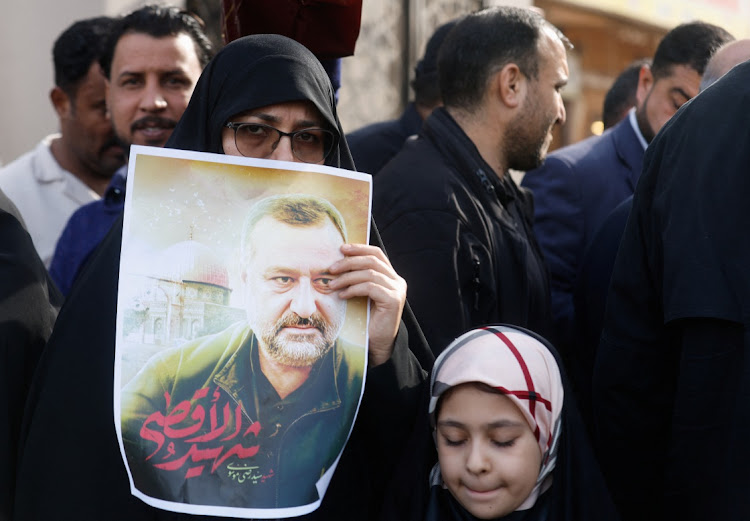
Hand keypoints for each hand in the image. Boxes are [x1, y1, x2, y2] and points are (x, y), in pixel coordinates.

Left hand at [328, 243, 405, 366]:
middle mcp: (397, 281)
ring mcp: (397, 290)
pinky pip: (370, 287)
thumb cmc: (366, 320)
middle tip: (331, 268)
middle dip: (349, 262)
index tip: (341, 249)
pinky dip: (353, 289)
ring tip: (332, 284)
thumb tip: (337, 262)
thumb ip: (357, 278)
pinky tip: (342, 295)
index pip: (377, 254)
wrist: (376, 344)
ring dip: (347, 277)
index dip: (359, 248)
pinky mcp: (393, 300)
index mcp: (390, 276)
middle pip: (372, 261)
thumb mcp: (361, 294)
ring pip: (370, 273)